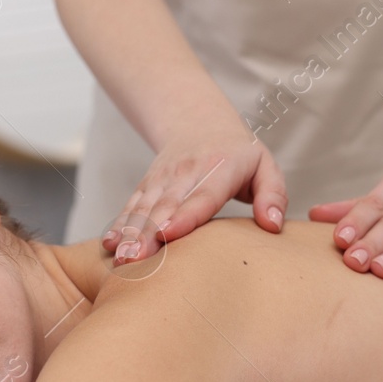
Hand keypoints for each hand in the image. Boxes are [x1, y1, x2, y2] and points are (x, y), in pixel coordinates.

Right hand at [104, 124, 286, 265]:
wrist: (198, 122)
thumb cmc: (240, 155)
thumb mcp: (266, 167)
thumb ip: (273, 195)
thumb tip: (272, 225)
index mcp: (220, 168)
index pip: (201, 196)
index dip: (184, 216)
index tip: (168, 234)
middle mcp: (186, 172)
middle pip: (165, 206)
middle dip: (148, 233)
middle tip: (135, 259)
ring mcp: (163, 179)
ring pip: (144, 207)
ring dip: (130, 233)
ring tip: (120, 258)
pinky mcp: (147, 185)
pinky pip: (131, 206)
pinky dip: (119, 224)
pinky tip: (109, 245)